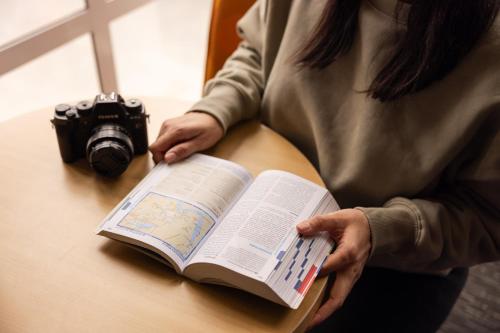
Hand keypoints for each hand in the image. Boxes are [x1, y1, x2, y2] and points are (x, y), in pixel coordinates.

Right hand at [149, 112, 223, 163]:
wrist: (212, 116)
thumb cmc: (209, 129)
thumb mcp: (200, 143)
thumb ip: (183, 150)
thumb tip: (167, 158)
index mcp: (175, 130)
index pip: (155, 148)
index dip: (160, 158)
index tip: (170, 162)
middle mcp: (168, 125)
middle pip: (155, 146)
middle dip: (164, 155)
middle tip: (179, 157)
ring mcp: (167, 124)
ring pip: (158, 143)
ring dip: (167, 150)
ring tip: (181, 149)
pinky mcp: (168, 125)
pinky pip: (163, 139)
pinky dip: (168, 144)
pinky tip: (179, 144)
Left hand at [296, 209, 370, 327]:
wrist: (374, 228)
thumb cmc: (356, 223)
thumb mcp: (338, 217)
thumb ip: (319, 222)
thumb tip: (301, 228)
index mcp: (349, 252)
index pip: (331, 265)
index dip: (316, 271)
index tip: (300, 276)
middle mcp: (351, 269)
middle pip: (338, 296)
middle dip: (323, 311)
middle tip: (307, 321)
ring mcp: (351, 275)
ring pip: (339, 298)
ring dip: (324, 311)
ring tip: (307, 320)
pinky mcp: (349, 278)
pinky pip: (338, 293)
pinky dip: (327, 303)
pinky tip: (314, 306)